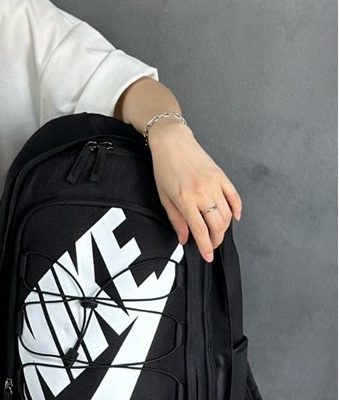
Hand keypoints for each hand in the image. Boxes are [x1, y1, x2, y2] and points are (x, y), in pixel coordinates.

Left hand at [147, 121, 242, 261]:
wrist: (173, 143)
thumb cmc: (164, 169)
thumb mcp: (164, 197)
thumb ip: (176, 220)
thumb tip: (184, 239)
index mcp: (185, 200)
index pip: (200, 231)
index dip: (206, 247)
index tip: (208, 256)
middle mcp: (202, 193)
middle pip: (217, 225)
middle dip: (216, 240)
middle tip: (212, 245)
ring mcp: (214, 184)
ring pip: (227, 214)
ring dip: (225, 227)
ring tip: (217, 232)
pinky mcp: (222, 176)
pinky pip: (235, 197)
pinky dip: (237, 209)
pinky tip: (234, 218)